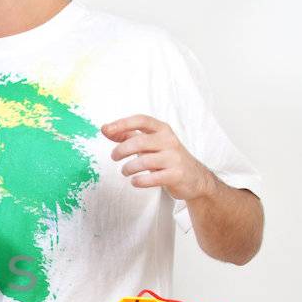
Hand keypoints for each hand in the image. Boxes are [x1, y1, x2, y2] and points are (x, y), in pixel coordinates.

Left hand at [102, 114, 220, 202]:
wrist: (195, 178)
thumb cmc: (167, 158)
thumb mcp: (151, 143)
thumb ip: (129, 136)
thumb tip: (105, 129)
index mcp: (162, 130)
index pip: (141, 120)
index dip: (122, 124)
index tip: (106, 130)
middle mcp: (169, 141)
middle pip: (139, 141)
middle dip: (121, 150)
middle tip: (114, 157)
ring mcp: (174, 158)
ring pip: (144, 161)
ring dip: (129, 168)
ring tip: (125, 171)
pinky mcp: (176, 175)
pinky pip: (153, 178)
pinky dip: (139, 181)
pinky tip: (135, 181)